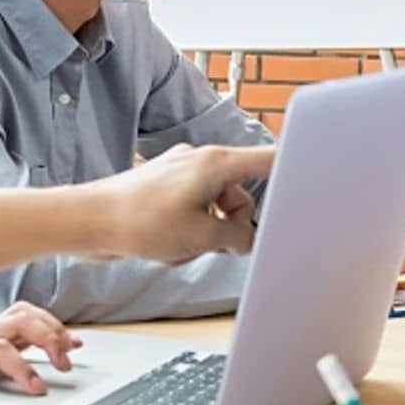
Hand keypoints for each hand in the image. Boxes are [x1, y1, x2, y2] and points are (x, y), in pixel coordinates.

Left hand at [87, 144, 275, 263]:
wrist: (89, 221)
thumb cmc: (137, 221)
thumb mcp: (201, 236)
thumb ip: (237, 237)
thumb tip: (249, 240)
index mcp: (216, 164)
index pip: (268, 160)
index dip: (293, 168)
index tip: (316, 173)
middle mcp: (201, 161)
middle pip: (243, 195)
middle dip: (235, 224)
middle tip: (216, 244)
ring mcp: (182, 174)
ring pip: (218, 207)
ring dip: (209, 231)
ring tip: (181, 245)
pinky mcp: (167, 189)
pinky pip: (196, 211)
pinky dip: (191, 230)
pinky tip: (169, 244)